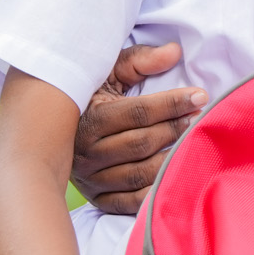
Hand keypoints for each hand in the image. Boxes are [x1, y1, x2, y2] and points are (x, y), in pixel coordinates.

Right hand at [71, 43, 205, 213]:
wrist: (53, 130)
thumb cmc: (91, 94)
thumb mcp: (109, 71)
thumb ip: (140, 60)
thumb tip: (174, 52)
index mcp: (88, 118)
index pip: (137, 113)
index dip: (172, 103)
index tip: (200, 96)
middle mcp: (85, 152)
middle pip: (141, 143)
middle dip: (175, 129)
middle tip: (199, 117)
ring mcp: (91, 179)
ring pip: (140, 174)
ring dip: (171, 159)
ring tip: (191, 142)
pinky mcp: (98, 199)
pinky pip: (131, 202)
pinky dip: (155, 192)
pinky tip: (175, 175)